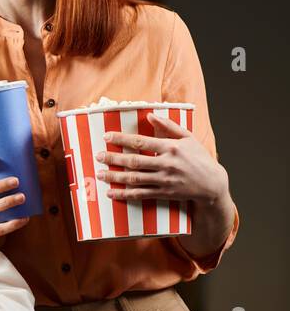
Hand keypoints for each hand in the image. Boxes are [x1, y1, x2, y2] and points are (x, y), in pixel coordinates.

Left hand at [96, 113, 227, 204]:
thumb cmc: (199, 158)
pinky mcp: (164, 193)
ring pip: (135, 179)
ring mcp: (165, 180)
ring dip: (115, 177)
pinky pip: (141, 194)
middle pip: (134, 161)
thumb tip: (149, 115)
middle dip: (113, 159)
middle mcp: (167, 164)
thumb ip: (168, 126)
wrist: (213, 184)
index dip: (121, 140)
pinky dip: (124, 194)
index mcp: (171, 148)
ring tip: (99, 174)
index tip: (106, 137)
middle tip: (97, 156)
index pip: (141, 142)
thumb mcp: (188, 138)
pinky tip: (111, 193)